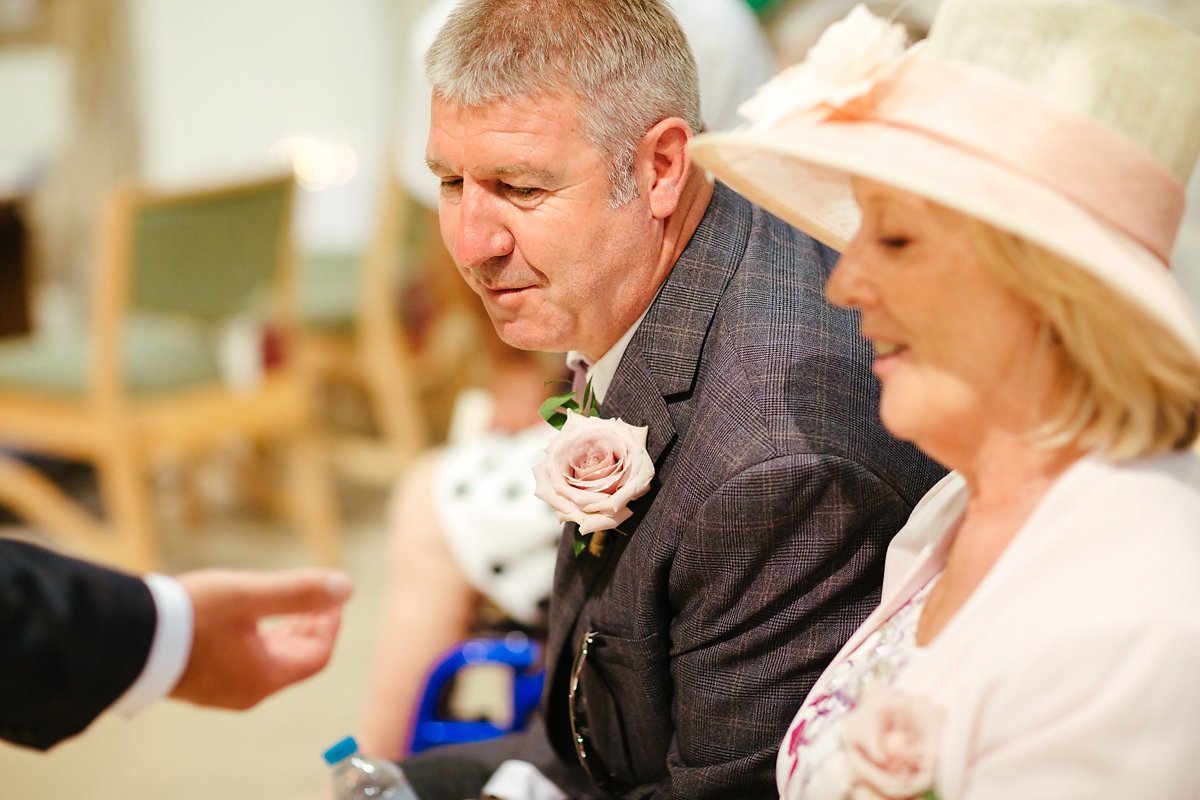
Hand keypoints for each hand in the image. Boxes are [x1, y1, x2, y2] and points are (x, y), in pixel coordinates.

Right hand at [170, 568, 352, 708]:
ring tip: (286, 602)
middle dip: (309, 625)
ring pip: (268, 661)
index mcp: (263, 677)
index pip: (317, 655)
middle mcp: (245, 691)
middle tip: (315, 596)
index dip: (330, 624)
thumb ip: (298, 592)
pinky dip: (258, 639)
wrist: (126, 637)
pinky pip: (243, 661)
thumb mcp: (250, 595)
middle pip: (295, 660)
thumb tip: (346, 587)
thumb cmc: (189, 616)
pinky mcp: (200, 680)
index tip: (331, 596)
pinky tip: (248, 617)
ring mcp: (220, 689)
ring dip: (284, 631)